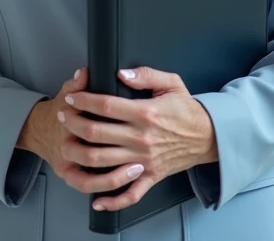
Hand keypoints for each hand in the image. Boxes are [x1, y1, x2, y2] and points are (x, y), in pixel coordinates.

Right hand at [16, 68, 149, 196]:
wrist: (36, 129)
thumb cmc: (58, 110)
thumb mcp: (66, 89)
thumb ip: (78, 82)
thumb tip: (85, 73)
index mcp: (70, 118)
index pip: (99, 113)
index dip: (119, 122)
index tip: (138, 118)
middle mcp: (68, 144)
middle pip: (95, 151)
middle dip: (122, 153)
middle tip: (143, 148)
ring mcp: (69, 163)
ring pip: (92, 177)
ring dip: (116, 175)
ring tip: (138, 167)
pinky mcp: (70, 176)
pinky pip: (87, 187)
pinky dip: (103, 191)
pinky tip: (120, 185)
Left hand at [59, 67, 217, 211]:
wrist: (209, 136)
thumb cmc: (187, 110)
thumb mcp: (171, 83)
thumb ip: (146, 75)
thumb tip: (121, 73)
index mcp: (145, 113)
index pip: (105, 106)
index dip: (83, 100)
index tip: (72, 98)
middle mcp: (141, 138)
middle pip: (96, 133)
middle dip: (73, 123)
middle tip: (64, 117)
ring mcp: (143, 160)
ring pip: (102, 161)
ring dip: (79, 154)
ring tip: (67, 145)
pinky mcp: (150, 176)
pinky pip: (129, 194)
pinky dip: (111, 200)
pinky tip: (96, 200)